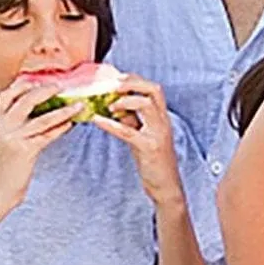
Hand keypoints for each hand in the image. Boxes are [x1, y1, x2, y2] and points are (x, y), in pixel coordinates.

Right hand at [0, 77, 80, 216]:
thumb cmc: (4, 168)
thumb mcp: (4, 142)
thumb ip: (16, 126)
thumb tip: (42, 113)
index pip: (7, 94)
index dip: (24, 83)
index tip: (40, 78)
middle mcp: (3, 127)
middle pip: (25, 99)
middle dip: (46, 90)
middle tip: (62, 86)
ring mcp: (13, 138)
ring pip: (42, 118)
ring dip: (63, 110)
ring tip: (78, 105)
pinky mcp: (24, 151)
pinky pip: (47, 135)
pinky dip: (61, 128)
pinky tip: (71, 124)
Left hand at [92, 77, 180, 204]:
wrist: (166, 186)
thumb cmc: (154, 161)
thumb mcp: (142, 135)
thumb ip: (132, 120)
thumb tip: (114, 105)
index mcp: (162, 117)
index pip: (153, 88)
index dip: (134, 80)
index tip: (116, 78)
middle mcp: (163, 121)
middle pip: (153, 89)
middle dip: (132, 82)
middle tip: (113, 83)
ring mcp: (158, 133)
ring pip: (146, 104)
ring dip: (124, 99)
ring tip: (109, 104)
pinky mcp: (149, 147)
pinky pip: (129, 131)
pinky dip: (111, 124)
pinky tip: (97, 120)